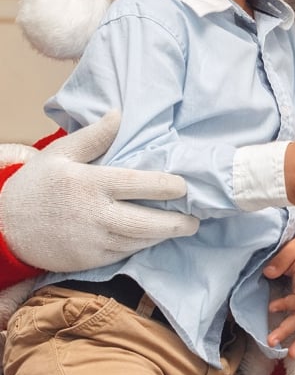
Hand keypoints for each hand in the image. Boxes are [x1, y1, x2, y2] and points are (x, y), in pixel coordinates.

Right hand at [0, 111, 194, 271]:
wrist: (4, 228)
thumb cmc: (37, 185)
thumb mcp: (60, 153)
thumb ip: (93, 137)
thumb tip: (119, 114)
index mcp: (91, 183)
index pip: (137, 184)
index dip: (166, 186)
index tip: (184, 185)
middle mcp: (95, 214)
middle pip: (144, 222)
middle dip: (175, 222)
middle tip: (196, 218)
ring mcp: (93, 241)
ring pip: (138, 241)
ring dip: (163, 236)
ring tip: (185, 227)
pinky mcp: (89, 260)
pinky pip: (124, 254)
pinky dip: (143, 247)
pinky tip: (155, 239)